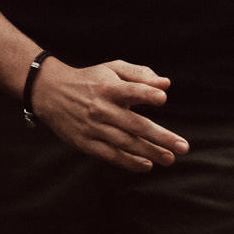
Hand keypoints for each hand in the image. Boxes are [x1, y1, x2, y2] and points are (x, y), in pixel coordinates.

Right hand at [28, 59, 189, 170]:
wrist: (51, 93)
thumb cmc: (89, 80)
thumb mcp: (112, 69)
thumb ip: (139, 74)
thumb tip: (165, 84)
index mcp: (108, 87)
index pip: (130, 91)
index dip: (146, 94)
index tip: (162, 99)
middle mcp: (101, 108)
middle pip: (135, 125)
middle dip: (161, 137)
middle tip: (183, 147)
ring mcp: (93, 128)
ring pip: (126, 143)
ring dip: (150, 152)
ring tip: (170, 158)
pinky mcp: (86, 143)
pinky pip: (110, 155)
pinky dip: (129, 162)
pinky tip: (147, 165)